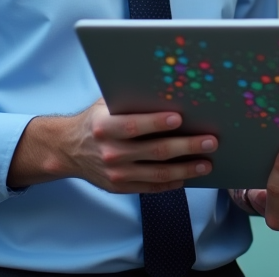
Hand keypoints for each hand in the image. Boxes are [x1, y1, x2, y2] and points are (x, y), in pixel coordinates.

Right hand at [7, 98, 216, 192]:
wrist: (68, 149)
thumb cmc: (96, 120)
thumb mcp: (105, 104)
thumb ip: (130, 100)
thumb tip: (166, 90)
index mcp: (104, 127)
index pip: (134, 125)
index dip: (157, 123)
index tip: (181, 117)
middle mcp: (110, 152)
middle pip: (154, 151)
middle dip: (186, 146)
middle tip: (210, 141)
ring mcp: (115, 173)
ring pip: (158, 173)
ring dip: (186, 169)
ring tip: (206, 163)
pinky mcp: (120, 187)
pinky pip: (151, 187)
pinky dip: (171, 183)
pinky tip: (187, 176)